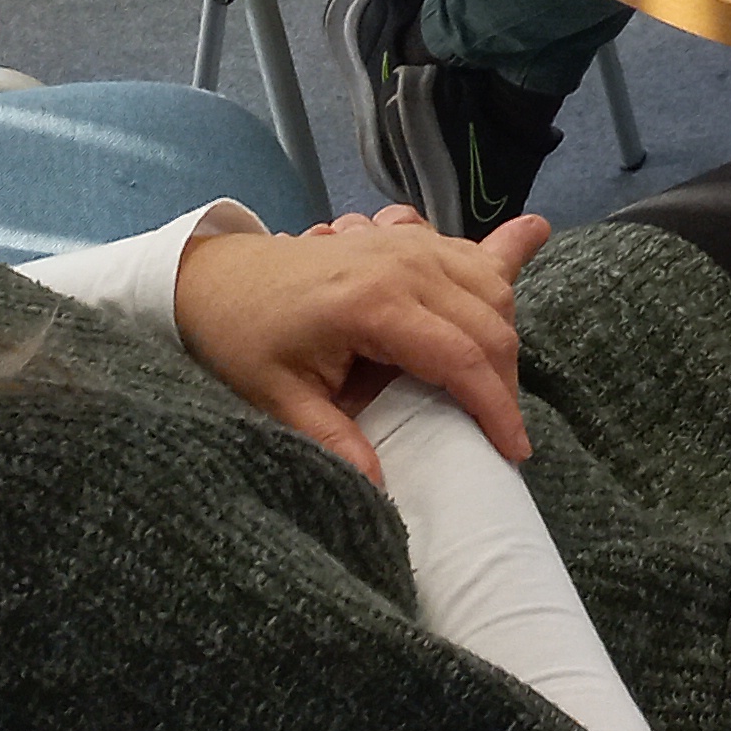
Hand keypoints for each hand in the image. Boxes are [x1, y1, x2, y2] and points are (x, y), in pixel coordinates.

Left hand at [171, 209, 549, 483]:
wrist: (216, 278)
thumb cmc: (244, 339)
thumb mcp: (279, 398)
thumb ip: (333, 442)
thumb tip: (379, 492)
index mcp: (375, 304)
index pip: (462, 357)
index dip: (496, 408)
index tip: (514, 452)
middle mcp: (405, 264)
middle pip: (490, 323)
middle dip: (506, 383)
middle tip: (501, 433)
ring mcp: (411, 242)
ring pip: (493, 287)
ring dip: (504, 338)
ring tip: (492, 389)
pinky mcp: (409, 238)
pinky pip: (475, 260)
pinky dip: (494, 291)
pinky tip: (497, 319)